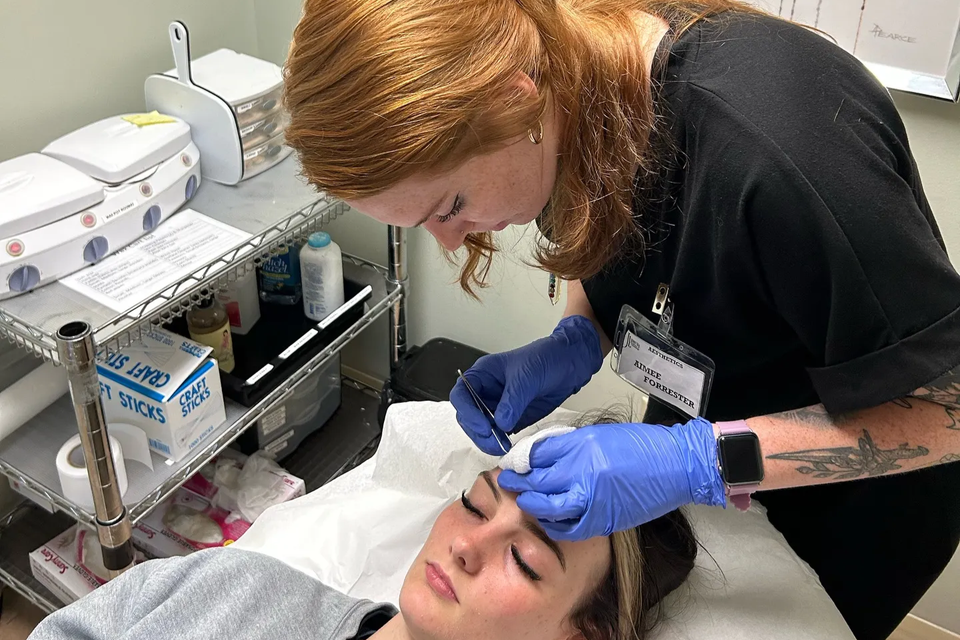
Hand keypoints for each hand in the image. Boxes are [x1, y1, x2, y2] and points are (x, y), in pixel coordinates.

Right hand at [450, 316, 602, 454]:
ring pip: (481, 428)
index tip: (483, 426)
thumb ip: (512, 401)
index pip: (462, 395)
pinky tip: (508, 445)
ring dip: (487, 440)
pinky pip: (499, 434)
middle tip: (493, 441)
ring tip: (502, 446)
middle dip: (477, 430)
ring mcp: (498, 406)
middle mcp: (486, 391)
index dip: (467, 412)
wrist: (570, 364)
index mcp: (483, 374)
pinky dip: (500, 442)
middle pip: (467, 416)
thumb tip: (500, 424)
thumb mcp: (526, 376)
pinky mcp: (512, 418)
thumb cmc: (546, 358)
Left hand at [497, 418, 725, 540]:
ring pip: (546, 506)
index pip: (538, 454)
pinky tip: (549, 519)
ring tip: (525, 500)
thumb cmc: (641, 446)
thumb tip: (542, 456)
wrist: (677, 465)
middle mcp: (582, 470)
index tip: (513, 463)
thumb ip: (569, 445)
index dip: (521, 460)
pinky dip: (554, 525)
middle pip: (537, 479)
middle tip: (508, 481)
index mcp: (581, 444)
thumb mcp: (599, 435)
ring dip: (531, 504)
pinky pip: (568, 528)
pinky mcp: (603, 519)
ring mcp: (591, 497)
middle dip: (517, 481)